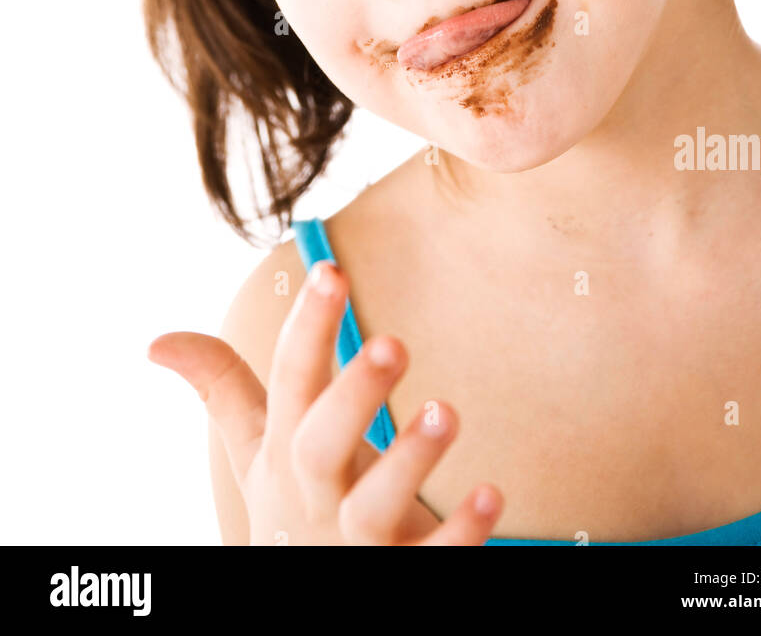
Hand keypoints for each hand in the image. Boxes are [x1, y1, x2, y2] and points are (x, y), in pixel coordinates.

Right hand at [147, 259, 503, 544]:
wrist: (316, 602)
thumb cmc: (293, 511)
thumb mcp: (256, 454)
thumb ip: (222, 390)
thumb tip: (157, 340)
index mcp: (284, 453)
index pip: (288, 381)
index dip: (306, 326)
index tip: (332, 270)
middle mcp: (315, 496)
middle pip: (321, 447)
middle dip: (352, 396)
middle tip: (394, 343)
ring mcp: (357, 545)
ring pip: (375, 508)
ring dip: (410, 460)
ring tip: (448, 410)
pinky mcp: (404, 578)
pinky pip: (433, 561)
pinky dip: (460, 531)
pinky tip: (491, 494)